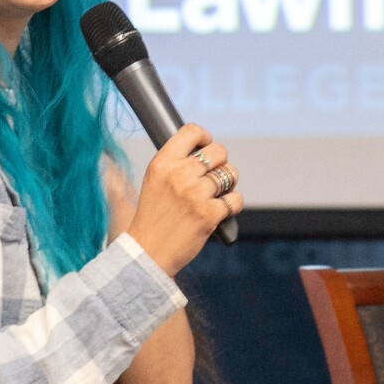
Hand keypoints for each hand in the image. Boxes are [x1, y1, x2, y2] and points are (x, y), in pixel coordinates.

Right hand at [126, 123, 242, 277]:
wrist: (148, 252)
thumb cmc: (153, 216)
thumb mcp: (154, 180)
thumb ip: (175, 162)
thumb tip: (205, 148)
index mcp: (162, 163)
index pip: (192, 131)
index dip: (205, 137)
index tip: (205, 148)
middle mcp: (179, 174)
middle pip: (219, 151)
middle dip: (221, 163)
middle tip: (212, 178)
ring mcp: (195, 194)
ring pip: (230, 174)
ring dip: (228, 184)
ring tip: (215, 195)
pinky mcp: (209, 214)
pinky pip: (236, 199)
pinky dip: (233, 204)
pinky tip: (220, 210)